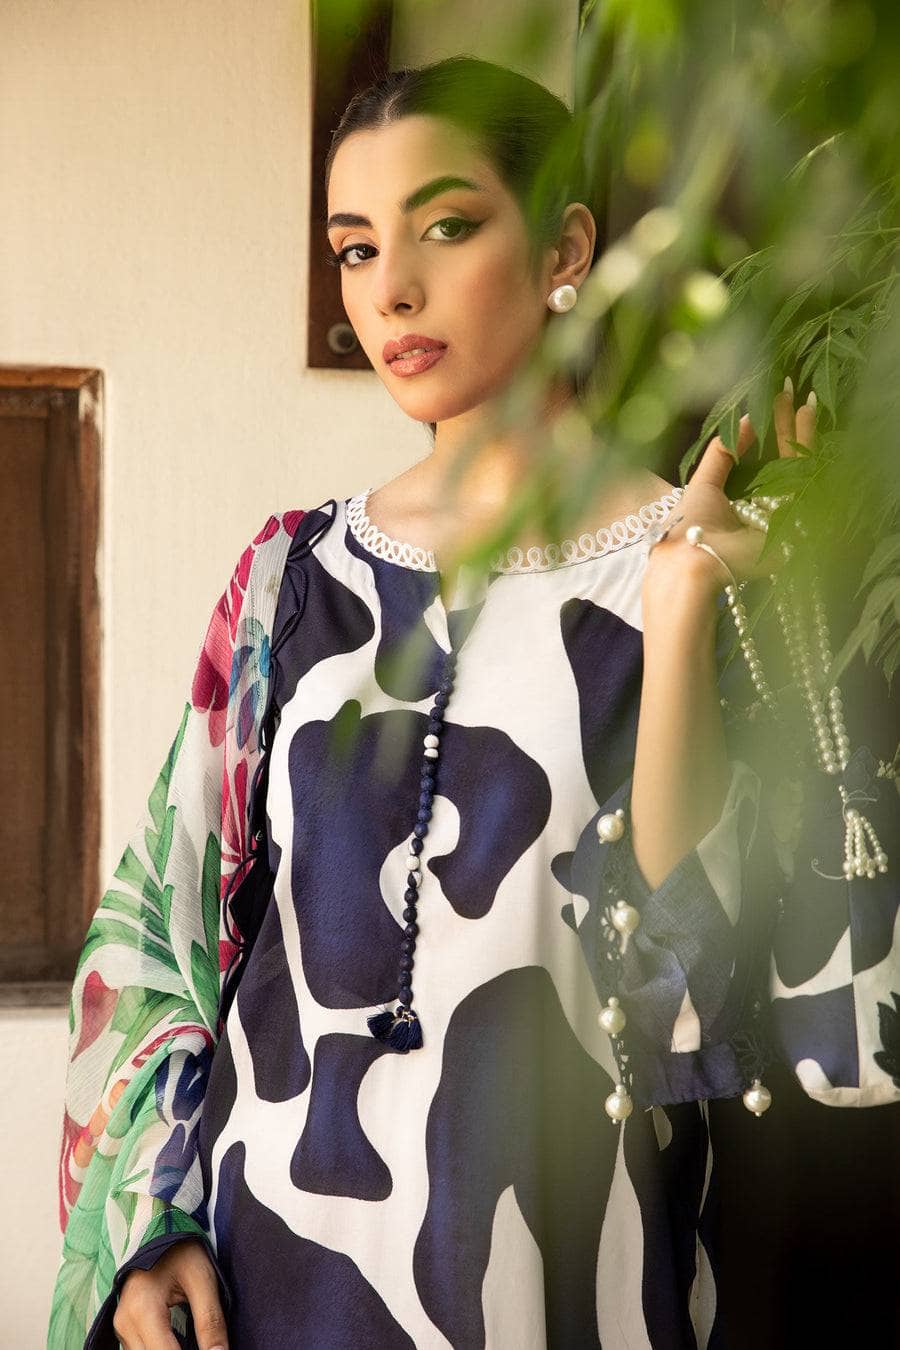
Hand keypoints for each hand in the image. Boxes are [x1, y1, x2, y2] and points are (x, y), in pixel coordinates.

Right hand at [112, 1237, 228, 1349]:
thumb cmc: (181, 1249)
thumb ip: (210, 1321)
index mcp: (142, 1308)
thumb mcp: (202, 1279)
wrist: (158, 1227)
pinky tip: (182, 1344)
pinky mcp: (125, 1330)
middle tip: (207, 1346)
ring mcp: (121, 1328)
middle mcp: (124, 1323)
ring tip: (196, 1343)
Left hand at [645, 380, 816, 598]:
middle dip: (785, 424)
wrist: (697, 560)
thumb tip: (745, 418)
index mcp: (742, 503)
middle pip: (781, 460)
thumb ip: (723, 452)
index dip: (766, 432)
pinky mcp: (797, 515)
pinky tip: (805, 414)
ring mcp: (783, 512)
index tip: (771, 401)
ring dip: (800, 429)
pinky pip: (804, 474)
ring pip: (797, 464)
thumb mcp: (703, 482)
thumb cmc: (691, 525)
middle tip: (790, 389)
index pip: (761, 462)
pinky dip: (805, 443)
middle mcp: (764, 508)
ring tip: (801, 396)